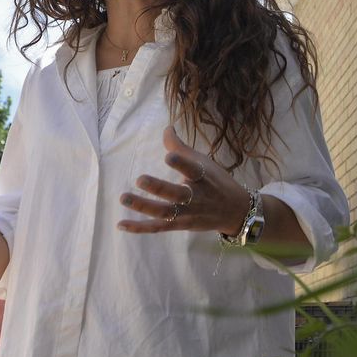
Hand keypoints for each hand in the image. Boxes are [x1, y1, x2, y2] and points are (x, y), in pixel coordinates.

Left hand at [118, 126, 251, 235]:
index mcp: (204, 178)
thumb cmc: (217, 182)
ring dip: (143, 206)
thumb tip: (166, 128)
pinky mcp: (179, 226)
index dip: (181, 164)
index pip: (193, 170)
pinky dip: (140, 227)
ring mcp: (187, 214)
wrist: (235, 211)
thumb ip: (181, 148)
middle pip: (177, 194)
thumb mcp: (205, 163)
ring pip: (164, 212)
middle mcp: (196, 197)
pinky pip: (157, 227)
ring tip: (123, 197)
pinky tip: (121, 224)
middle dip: (159, 188)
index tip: (168, 156)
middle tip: (140, 179)